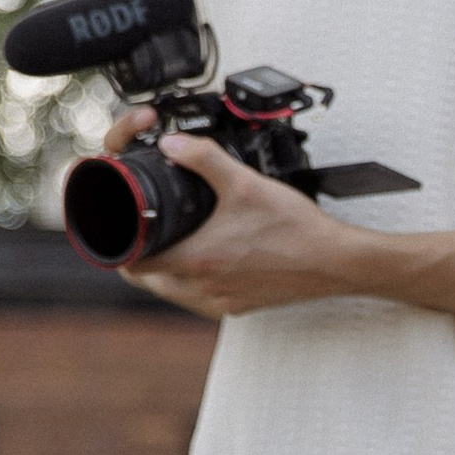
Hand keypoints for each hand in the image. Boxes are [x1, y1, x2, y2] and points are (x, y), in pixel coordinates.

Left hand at [119, 135, 351, 314]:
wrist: (335, 261)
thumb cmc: (295, 229)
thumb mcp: (245, 182)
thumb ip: (202, 158)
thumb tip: (172, 145)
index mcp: (197, 261)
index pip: (134, 265)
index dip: (120, 247)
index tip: (123, 231)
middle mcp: (203, 289)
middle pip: (149, 281)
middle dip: (140, 258)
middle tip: (144, 234)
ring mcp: (220, 303)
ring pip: (173, 294)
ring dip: (165, 272)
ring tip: (173, 244)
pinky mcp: (238, 309)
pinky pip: (200, 301)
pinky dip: (193, 283)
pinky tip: (208, 261)